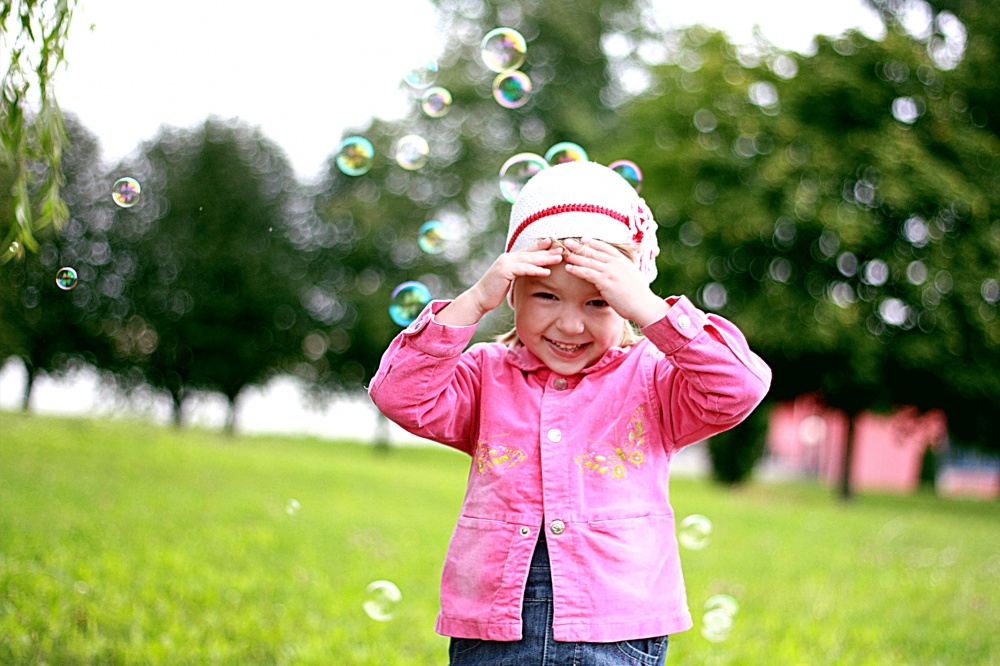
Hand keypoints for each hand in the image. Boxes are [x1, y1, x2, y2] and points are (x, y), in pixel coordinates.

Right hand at [436, 238, 563, 325]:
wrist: (479, 299)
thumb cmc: (494, 292)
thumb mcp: (508, 280)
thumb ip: (518, 274)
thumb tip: (529, 273)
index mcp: (509, 259)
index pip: (528, 250)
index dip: (542, 246)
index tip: (555, 243)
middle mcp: (507, 257)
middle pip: (532, 253)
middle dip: (548, 251)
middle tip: (563, 249)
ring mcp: (505, 262)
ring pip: (529, 259)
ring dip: (545, 259)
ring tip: (559, 258)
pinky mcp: (504, 271)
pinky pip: (523, 269)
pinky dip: (535, 270)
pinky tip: (546, 272)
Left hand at [562, 238, 668, 326]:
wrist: (644, 305)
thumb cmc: (639, 296)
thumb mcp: (633, 277)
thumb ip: (624, 271)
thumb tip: (620, 272)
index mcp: (623, 261)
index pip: (606, 247)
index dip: (593, 242)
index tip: (583, 239)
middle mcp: (616, 263)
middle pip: (594, 252)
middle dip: (579, 246)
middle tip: (567, 242)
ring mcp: (611, 271)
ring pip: (589, 261)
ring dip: (575, 257)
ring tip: (563, 254)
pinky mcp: (605, 282)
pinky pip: (588, 273)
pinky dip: (577, 270)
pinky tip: (568, 268)